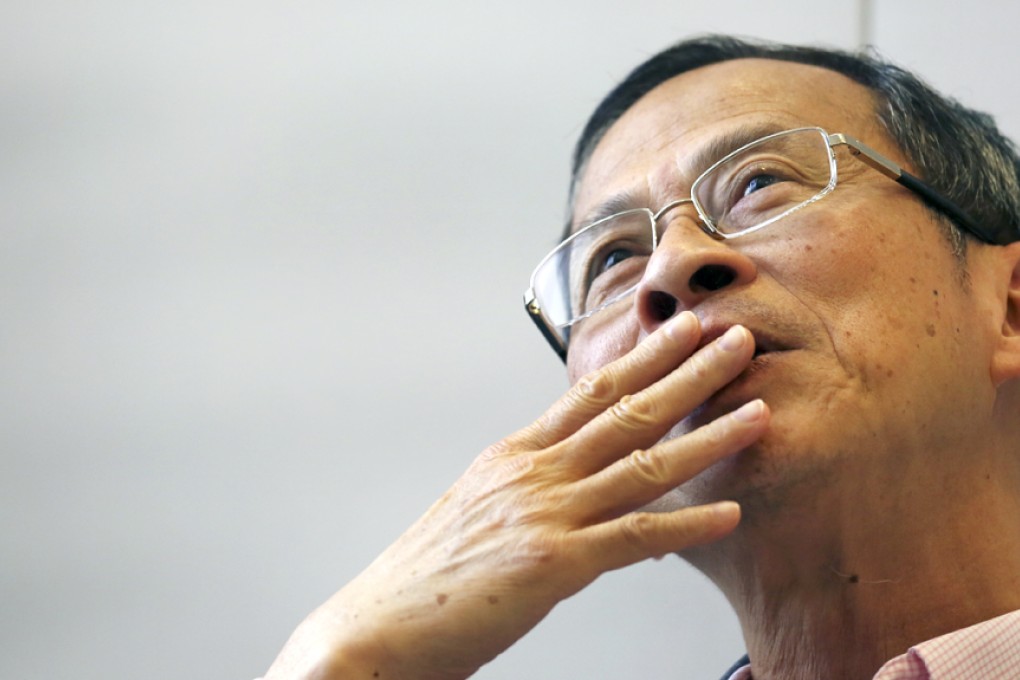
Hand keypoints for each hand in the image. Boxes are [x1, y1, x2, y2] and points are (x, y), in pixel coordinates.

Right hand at [264, 312, 767, 679]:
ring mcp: (544, 514)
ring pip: (641, 463)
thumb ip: (530, 487)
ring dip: (706, 435)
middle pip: (624, 410)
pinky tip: (728, 513)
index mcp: (515, 455)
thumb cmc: (430, 576)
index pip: (590, 391)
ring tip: (756, 410)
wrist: (381, 626)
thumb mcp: (480, 509)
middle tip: (735, 338)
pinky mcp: (553, 564)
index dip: (643, 356)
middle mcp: (533, 473)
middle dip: (687, 371)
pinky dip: (686, 525)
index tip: (682, 327)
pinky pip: (634, 538)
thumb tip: (575, 477)